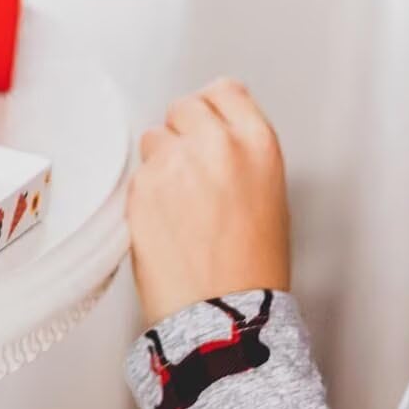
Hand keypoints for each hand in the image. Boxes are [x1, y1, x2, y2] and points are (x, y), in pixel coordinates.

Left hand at [127, 76, 291, 327]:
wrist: (224, 318)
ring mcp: (175, 163)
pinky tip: (165, 223)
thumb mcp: (270, 195)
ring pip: (154, 137)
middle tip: (191, 170)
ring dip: (161, 161)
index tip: (207, 124)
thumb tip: (216, 133)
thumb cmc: (253, 270)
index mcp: (257, 143)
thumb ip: (242, 153)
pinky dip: (145, 193)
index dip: (213, 109)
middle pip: (185, 106)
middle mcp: (216, 144)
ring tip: (179, 204)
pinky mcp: (142, 187)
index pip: (225, 91)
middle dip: (183, 133)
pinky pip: (138, 173)